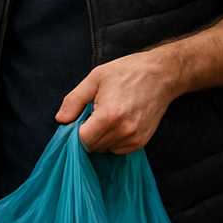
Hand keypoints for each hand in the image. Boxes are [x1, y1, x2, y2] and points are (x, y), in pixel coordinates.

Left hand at [54, 49, 181, 153]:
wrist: (161, 75)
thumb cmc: (126, 72)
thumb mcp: (94, 79)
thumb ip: (73, 101)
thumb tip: (60, 120)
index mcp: (109, 115)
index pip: (82, 140)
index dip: (75, 131)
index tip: (77, 119)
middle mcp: (123, 131)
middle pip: (92, 147)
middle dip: (87, 134)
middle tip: (93, 115)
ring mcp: (135, 138)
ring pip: (105, 150)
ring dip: (100, 138)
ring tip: (106, 116)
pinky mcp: (142, 141)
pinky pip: (118, 150)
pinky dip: (112, 141)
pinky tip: (116, 123)